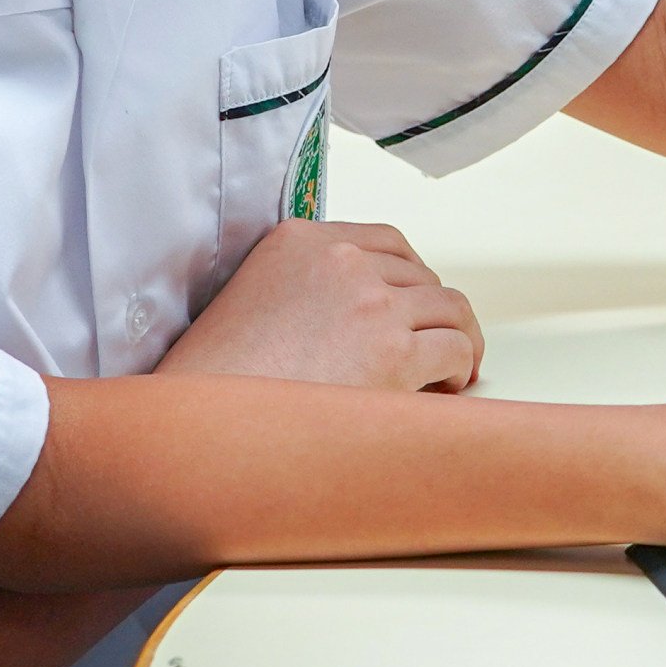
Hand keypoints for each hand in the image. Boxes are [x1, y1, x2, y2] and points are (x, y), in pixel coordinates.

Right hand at [162, 219, 481, 391]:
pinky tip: (445, 390)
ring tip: (450, 370)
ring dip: (456, 339)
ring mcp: (369, 303)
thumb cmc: (218, 381)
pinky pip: (454, 349)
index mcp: (299, 240)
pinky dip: (460, 369)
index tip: (413, 306)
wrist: (205, 426)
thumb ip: (302, 289)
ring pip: (449, 309)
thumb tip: (354, 318)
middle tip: (433, 347)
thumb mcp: (250, 300)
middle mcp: (339, 260)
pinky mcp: (392, 352)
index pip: (384, 242)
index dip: (408, 278)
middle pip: (421, 276)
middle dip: (429, 313)